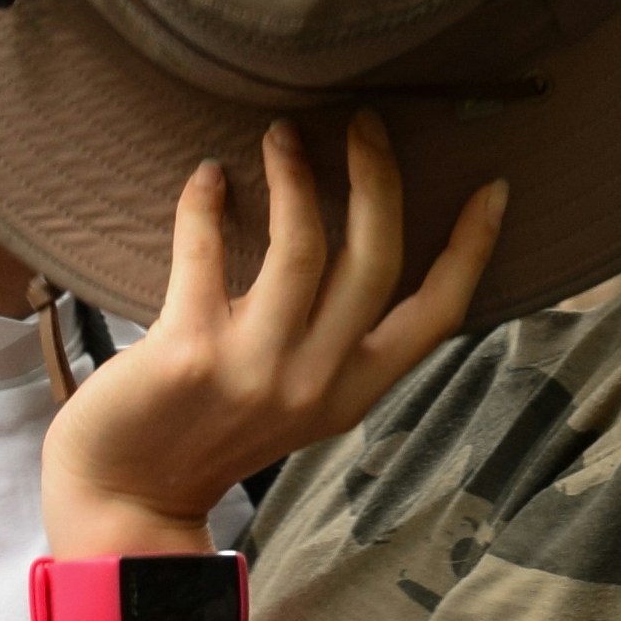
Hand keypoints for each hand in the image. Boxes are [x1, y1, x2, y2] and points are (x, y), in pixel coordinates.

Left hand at [39, 115, 504, 552]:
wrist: (127, 498)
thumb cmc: (207, 434)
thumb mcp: (294, 399)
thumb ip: (328, 339)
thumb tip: (349, 239)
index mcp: (353, 392)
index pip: (436, 315)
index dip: (472, 250)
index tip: (493, 188)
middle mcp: (315, 382)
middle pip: (374, 260)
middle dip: (378, 179)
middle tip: (364, 122)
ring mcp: (254, 369)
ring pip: (300, 247)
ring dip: (295, 176)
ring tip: (281, 133)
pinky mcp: (188, 352)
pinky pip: (204, 252)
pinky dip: (205, 203)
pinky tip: (208, 177)